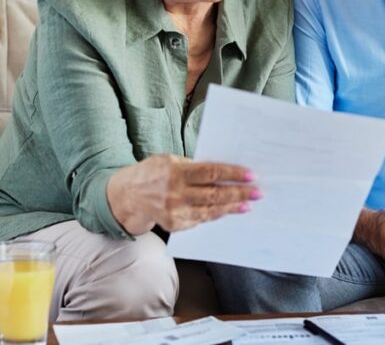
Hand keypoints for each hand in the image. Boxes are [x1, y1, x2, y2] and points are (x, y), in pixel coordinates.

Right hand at [106, 153, 258, 234]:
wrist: (127, 196)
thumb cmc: (152, 173)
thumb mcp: (169, 161)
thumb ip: (192, 166)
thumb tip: (221, 170)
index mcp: (175, 172)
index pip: (210, 172)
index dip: (232, 174)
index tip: (251, 175)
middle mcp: (175, 193)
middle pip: (214, 194)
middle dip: (239, 193)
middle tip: (258, 192)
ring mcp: (174, 211)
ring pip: (210, 210)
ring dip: (232, 208)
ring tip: (248, 204)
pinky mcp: (174, 224)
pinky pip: (201, 220)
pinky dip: (216, 215)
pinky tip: (228, 211)